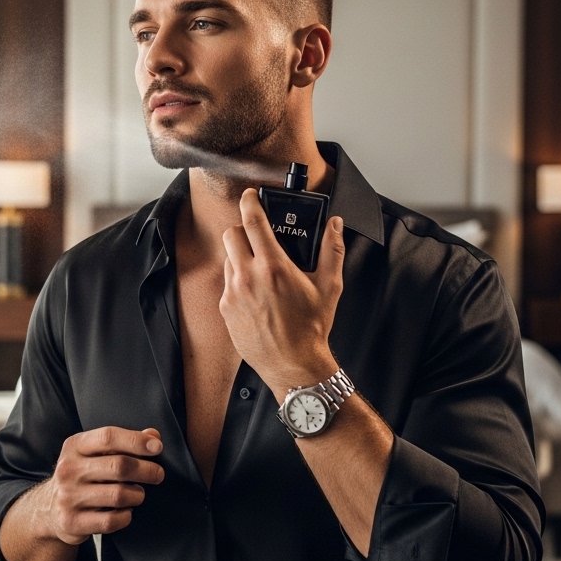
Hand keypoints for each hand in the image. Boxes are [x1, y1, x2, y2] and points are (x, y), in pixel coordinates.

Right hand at [40, 426, 164, 544]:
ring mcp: (68, 497)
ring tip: (138, 493)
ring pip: (118, 495)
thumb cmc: (82, 476)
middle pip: (118, 466)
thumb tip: (153, 436)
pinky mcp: (72, 522)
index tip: (157, 447)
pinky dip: (126, 516)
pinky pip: (111, 520)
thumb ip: (124, 443)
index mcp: (74, 446)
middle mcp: (68, 470)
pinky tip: (125, 511)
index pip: (108, 437)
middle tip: (158, 475)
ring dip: (137, 495)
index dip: (136, 441)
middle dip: (146, 470)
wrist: (49, 510)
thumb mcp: (95, 453)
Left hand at [218, 188, 344, 389]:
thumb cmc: (312, 328)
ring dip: (240, 255)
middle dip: (243, 229)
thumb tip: (335, 225)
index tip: (250, 195)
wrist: (293, 365)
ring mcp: (233, 293)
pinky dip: (238, 279)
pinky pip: (227, 282)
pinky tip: (256, 292)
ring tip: (260, 268)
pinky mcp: (226, 309)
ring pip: (228, 258)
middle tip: (257, 235)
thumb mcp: (329, 286)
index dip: (249, 202)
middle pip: (232, 234)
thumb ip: (332, 250)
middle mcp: (248, 277)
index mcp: (274, 267)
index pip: (253, 221)